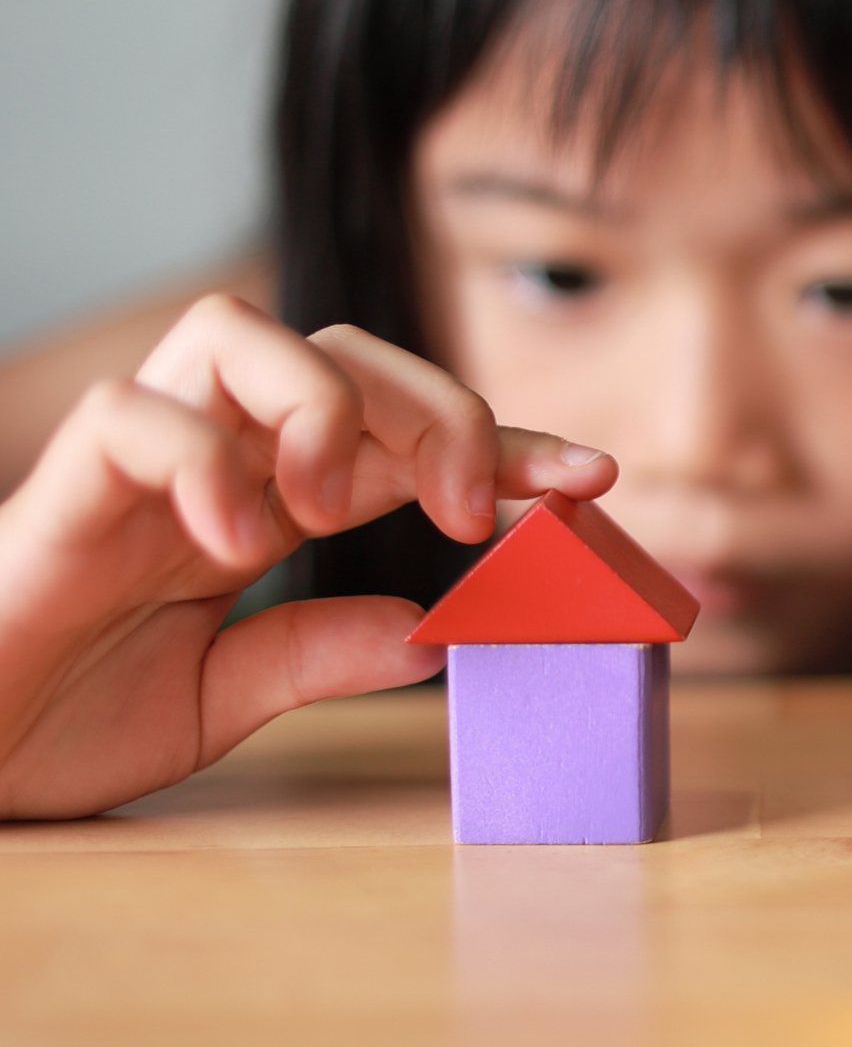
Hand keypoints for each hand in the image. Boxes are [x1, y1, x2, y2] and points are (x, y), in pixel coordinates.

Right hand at [0, 295, 617, 819]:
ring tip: (329, 507)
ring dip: (319, 406)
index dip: (508, 448)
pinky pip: (134, 415)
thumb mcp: (222, 695)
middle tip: (469, 509)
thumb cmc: (59, 713)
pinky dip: (203, 460)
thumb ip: (318, 653)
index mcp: (270, 503)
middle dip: (439, 408)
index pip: (405, 439)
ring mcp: (140, 461)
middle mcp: (218, 460)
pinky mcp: (63, 486)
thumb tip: (438, 633)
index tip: (597, 480)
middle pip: (346, 351)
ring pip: (241, 332)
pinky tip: (232, 541)